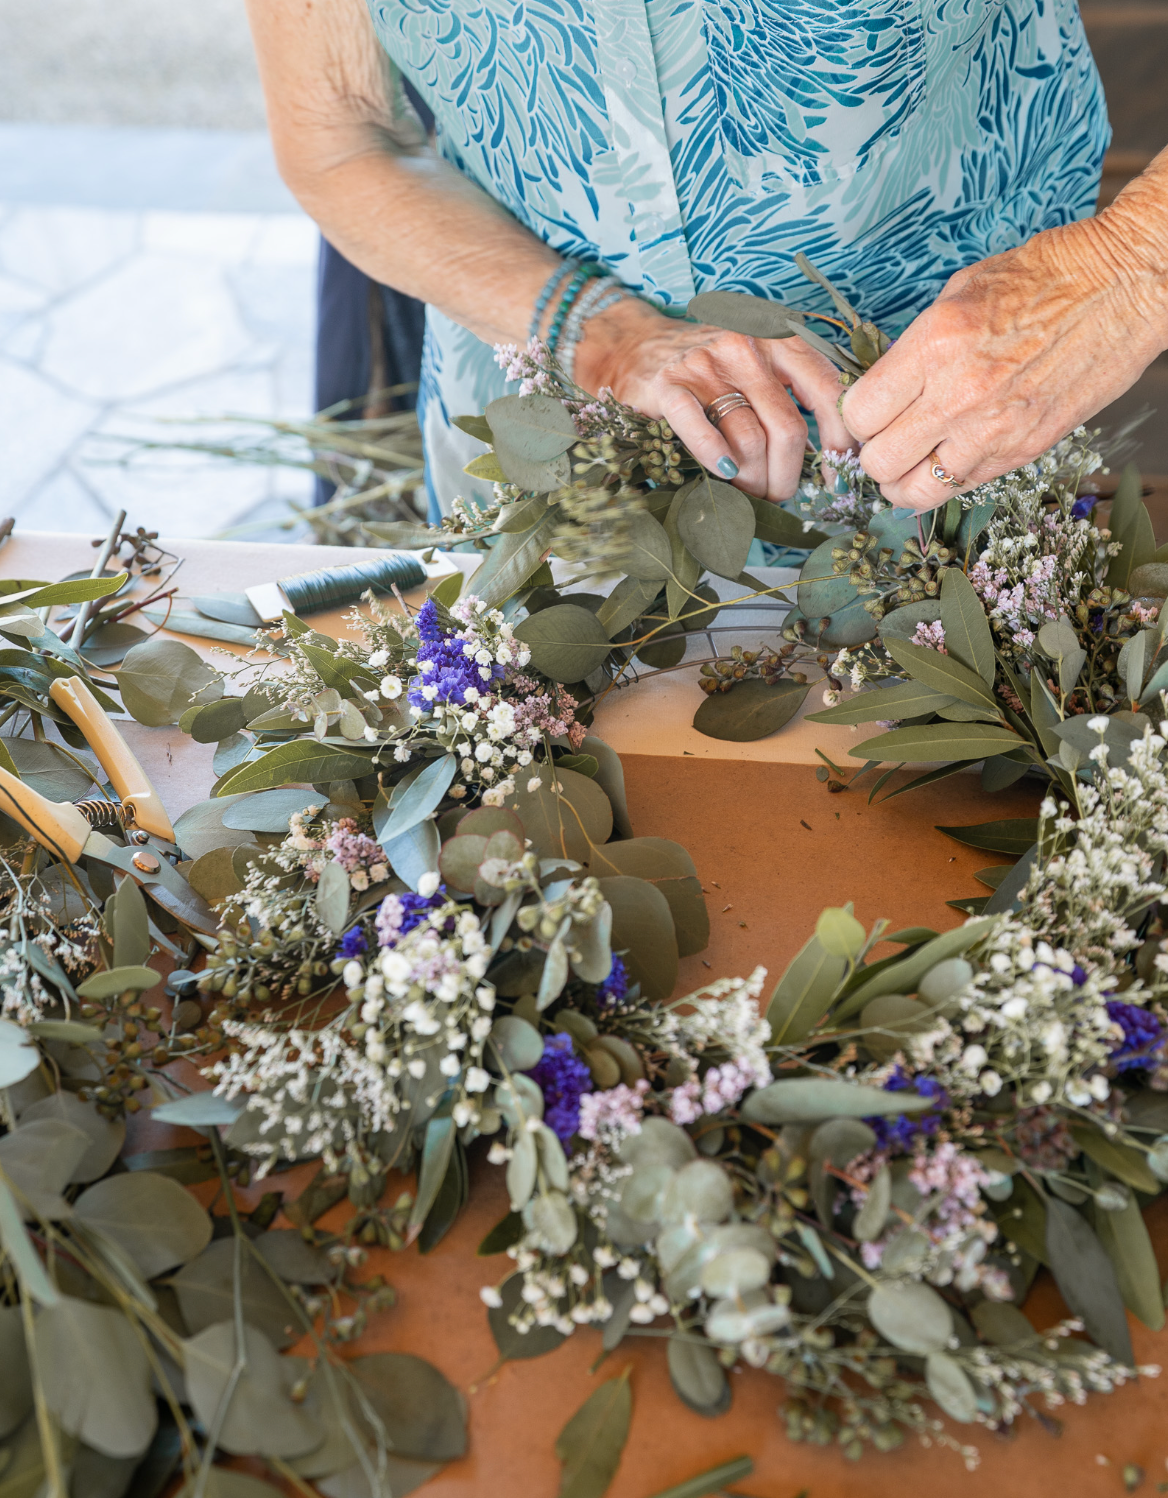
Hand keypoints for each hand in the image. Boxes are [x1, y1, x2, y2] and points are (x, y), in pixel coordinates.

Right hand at [575, 298, 854, 502]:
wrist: (636, 346)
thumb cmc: (709, 368)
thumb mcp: (760, 365)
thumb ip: (795, 394)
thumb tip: (835, 453)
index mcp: (780, 340)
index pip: (828, 392)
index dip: (838, 441)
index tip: (834, 477)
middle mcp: (747, 347)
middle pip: (787, 428)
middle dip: (787, 475)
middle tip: (777, 495)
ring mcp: (707, 364)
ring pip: (749, 439)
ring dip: (752, 480)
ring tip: (748, 492)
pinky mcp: (669, 384)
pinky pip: (703, 432)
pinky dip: (716, 460)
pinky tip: (724, 473)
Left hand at [841, 201, 1167, 511]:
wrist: (1122, 286)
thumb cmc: (1043, 277)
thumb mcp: (959, 293)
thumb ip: (915, 347)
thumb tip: (882, 385)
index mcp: (934, 345)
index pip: (859, 413)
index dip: (856, 417)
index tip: (867, 410)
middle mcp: (958, 395)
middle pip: (878, 461)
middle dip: (872, 453)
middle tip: (884, 438)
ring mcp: (992, 429)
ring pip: (913, 491)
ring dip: (902, 480)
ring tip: (910, 460)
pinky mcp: (1023, 450)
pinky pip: (960, 488)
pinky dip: (943, 482)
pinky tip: (946, 459)